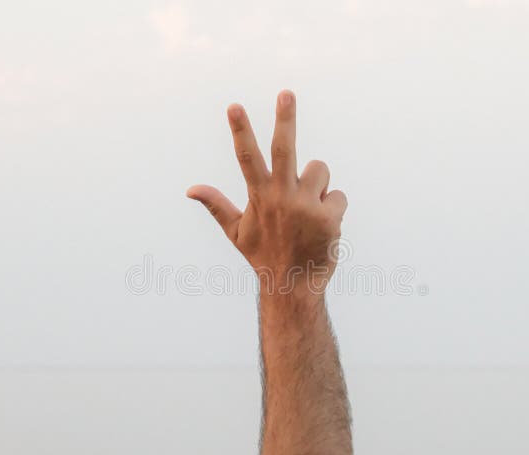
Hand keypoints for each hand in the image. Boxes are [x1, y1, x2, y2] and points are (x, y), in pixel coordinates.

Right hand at [187, 90, 347, 294]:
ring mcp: (306, 206)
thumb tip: (189, 189)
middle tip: (287, 93)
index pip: (247, 157)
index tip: (234, 106)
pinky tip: (324, 228)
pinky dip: (334, 209)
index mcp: (259, 196)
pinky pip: (339, 196)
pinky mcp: (329, 217)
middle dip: (285, 119)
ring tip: (309, 211)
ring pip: (321, 170)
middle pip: (284, 149)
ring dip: (318, 185)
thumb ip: (216, 205)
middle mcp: (281, 197)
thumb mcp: (237, 232)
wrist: (293, 287)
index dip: (241, 130)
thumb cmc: (264, 256)